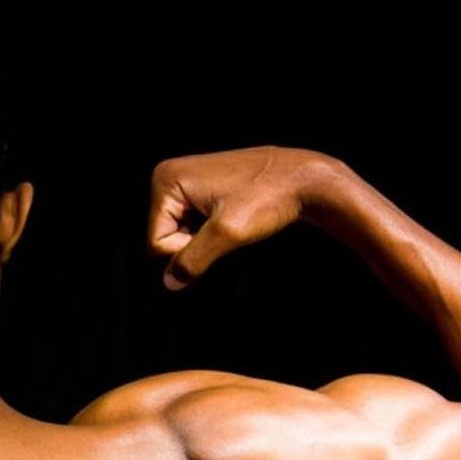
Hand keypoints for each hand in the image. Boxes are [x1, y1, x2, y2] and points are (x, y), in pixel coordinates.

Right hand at [147, 145, 335, 290]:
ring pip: (179, 233)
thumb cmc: (269, 197)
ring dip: (206, 238)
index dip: (187, 248)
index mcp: (166, 180)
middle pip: (164, 236)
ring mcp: (184, 180)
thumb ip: (192, 260)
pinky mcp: (200, 186)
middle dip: (195, 243)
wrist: (305, 178)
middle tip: (228, 225)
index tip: (220, 230)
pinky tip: (233, 216)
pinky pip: (192, 222)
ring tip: (234, 219)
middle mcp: (169, 175)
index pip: (156, 242)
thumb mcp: (228, 234)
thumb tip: (169, 283)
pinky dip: (212, 229)